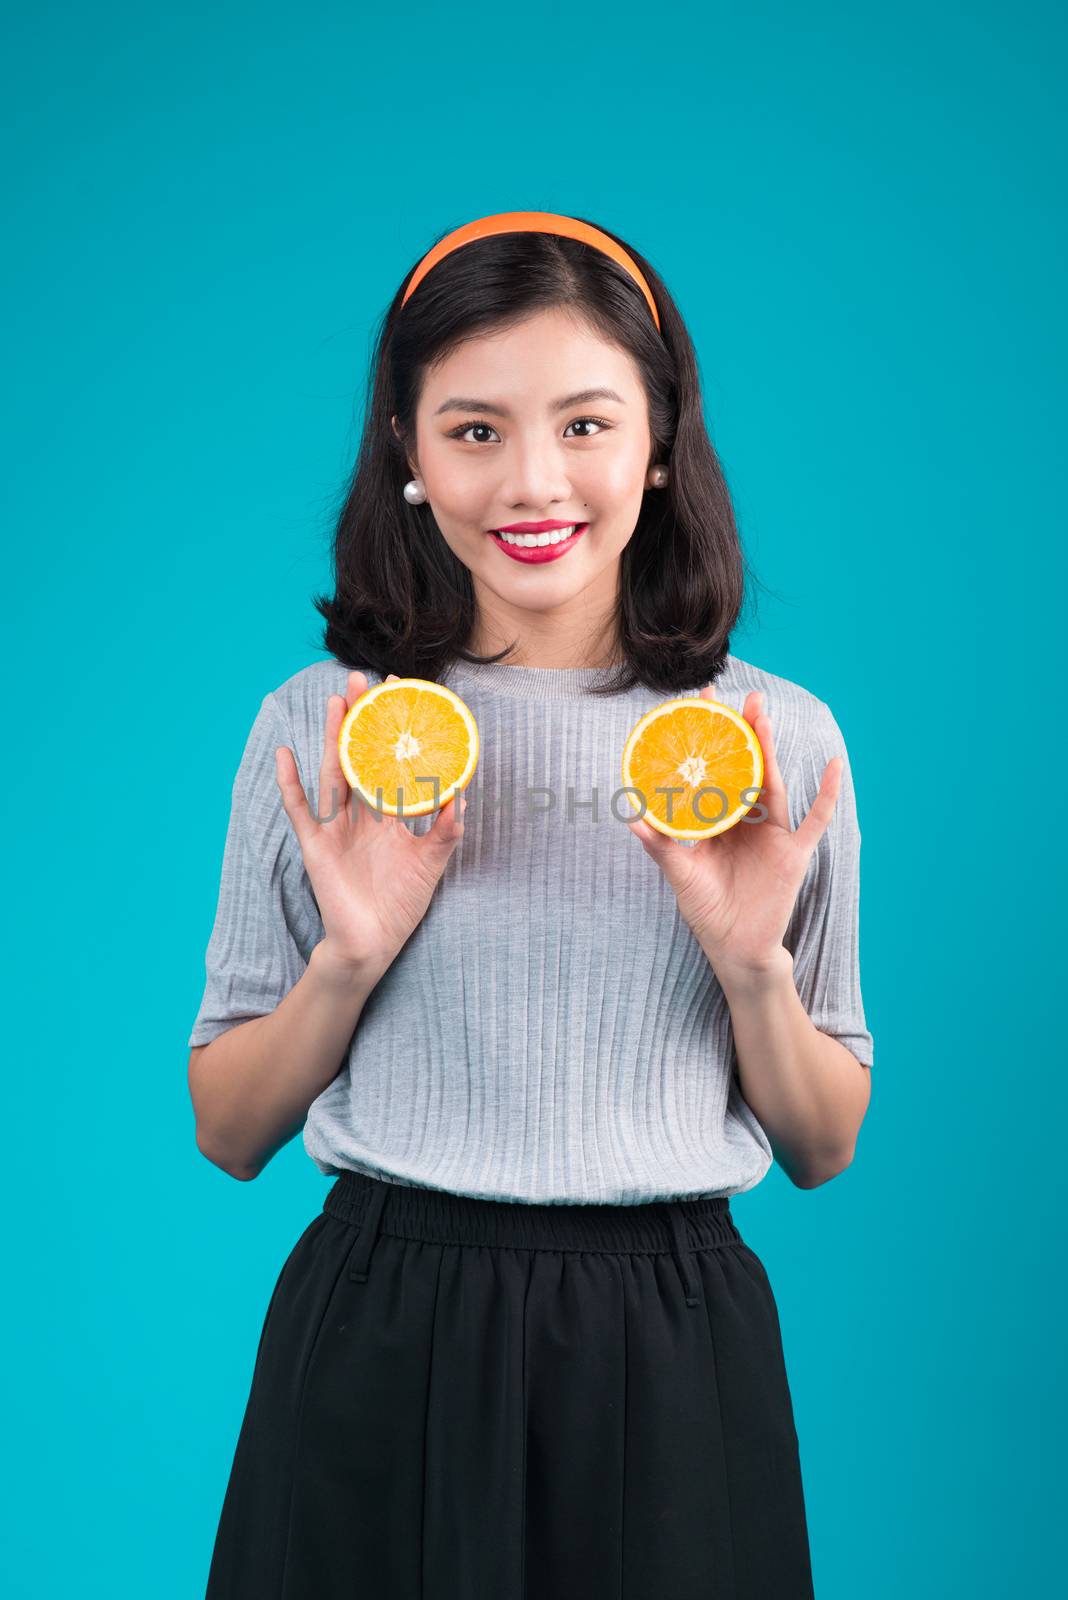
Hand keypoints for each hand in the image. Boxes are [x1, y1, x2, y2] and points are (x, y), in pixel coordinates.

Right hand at [274, 671, 466, 974]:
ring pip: (334, 772)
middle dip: (361, 719)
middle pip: (360, 756)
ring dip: (334, 737)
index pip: (392, 762)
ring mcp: (337, 826)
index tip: (402, 693)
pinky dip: (290, 783)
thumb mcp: (432, 864)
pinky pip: (300, 809)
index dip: (395, 731)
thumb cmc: (400, 905)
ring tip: (336, 702)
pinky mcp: (316, 845)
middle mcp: (361, 814)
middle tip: (361, 679)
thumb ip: (446, 831)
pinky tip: (285, 755)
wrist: (372, 945)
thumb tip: (461, 795)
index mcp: (389, 815)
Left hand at [625, 687, 843, 983]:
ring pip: (772, 781)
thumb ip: (661, 845)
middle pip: (743, 767)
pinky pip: (815, 819)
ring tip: (763, 714)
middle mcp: (745, 820)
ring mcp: (772, 833)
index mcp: (717, 820)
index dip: (706, 740)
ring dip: (769, 748)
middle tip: (735, 695)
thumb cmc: (706, 910)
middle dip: (740, 731)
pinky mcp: (794, 852)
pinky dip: (827, 794)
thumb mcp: (680, 874)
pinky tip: (835, 766)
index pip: (711, 771)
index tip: (695, 704)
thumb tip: (631, 816)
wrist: (736, 947)